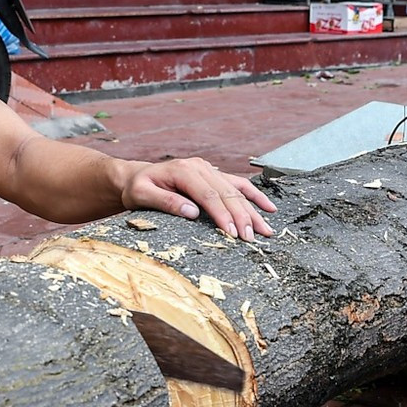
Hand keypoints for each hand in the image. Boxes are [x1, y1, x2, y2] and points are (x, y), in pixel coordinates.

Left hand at [122, 158, 276, 240]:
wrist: (137, 176)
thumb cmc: (138, 188)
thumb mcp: (142, 195)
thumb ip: (166, 202)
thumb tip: (192, 213)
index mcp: (184, 171)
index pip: (208, 195)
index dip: (222, 214)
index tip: (232, 233)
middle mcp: (200, 167)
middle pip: (227, 193)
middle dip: (242, 217)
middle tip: (251, 238)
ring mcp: (209, 170)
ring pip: (237, 190)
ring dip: (252, 211)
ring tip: (265, 230)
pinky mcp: (214, 175)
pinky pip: (239, 184)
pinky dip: (255, 196)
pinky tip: (269, 208)